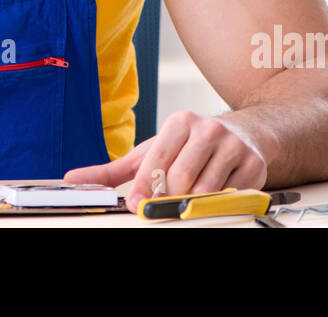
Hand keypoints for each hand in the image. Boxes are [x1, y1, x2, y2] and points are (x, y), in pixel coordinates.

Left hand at [63, 110, 268, 211]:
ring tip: (189, 196)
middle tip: (166, 203)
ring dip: (192, 203)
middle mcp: (208, 129)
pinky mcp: (254, 165)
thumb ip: (113, 170)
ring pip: (205, 191)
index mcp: (180, 122)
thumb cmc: (189, 146)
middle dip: (169, 198)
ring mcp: (233, 146)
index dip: (144, 186)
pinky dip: (218, 204)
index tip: (136, 204)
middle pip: (181, 179)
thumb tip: (73, 178)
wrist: (242, 135)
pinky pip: (230, 197)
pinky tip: (215, 192)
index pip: (157, 159)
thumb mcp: (151, 152)